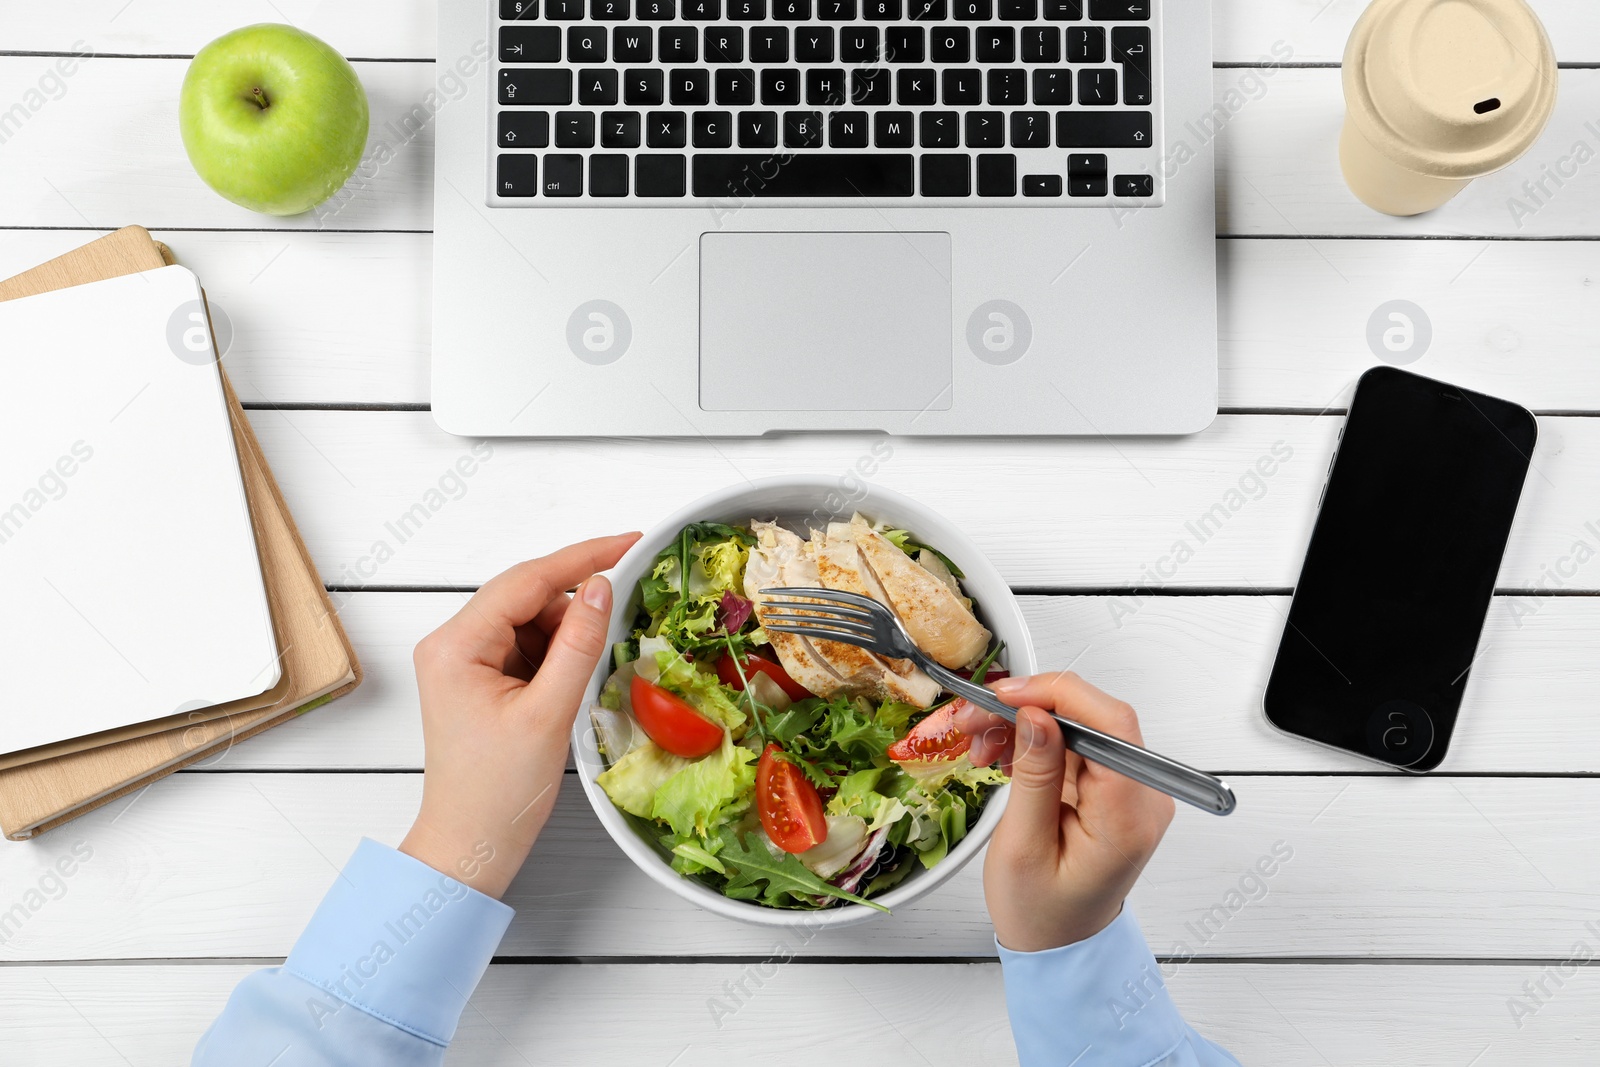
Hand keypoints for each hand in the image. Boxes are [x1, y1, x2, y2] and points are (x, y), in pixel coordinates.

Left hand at [399, 533, 640, 897]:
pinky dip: (556, 655)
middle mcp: (451, 644)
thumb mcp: (548, 714)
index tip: (629, 541)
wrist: (470, 846)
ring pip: (531, 620)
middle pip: (527, 596)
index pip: (527, 580)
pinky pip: (527, 646)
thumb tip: (602, 587)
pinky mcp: (479, 679)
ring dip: (567, 635)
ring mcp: (463, 661)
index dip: (582, 558)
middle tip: (624, 608)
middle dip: (576, 604)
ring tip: (585, 676)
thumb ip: (578, 644)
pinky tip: (572, 681)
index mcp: (455, 645)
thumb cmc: (497, 793)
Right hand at [953, 673, 1174, 951]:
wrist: (1058, 945)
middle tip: (976, 717)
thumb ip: (1035, 776)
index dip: (1058, 694)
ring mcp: (1128, 791)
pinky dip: (1034, 740)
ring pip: (1078, 725)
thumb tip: (1036, 715)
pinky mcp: (1110, 788)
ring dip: (1024, 722)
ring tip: (980, 741)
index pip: (1111, 725)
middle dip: (1030, 706)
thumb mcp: (1023, 847)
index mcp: (1127, 818)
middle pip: (1094, 718)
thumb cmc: (1042, 912)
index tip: (1007, 694)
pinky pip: (1074, 744)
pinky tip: (1001, 752)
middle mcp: (1141, 798)